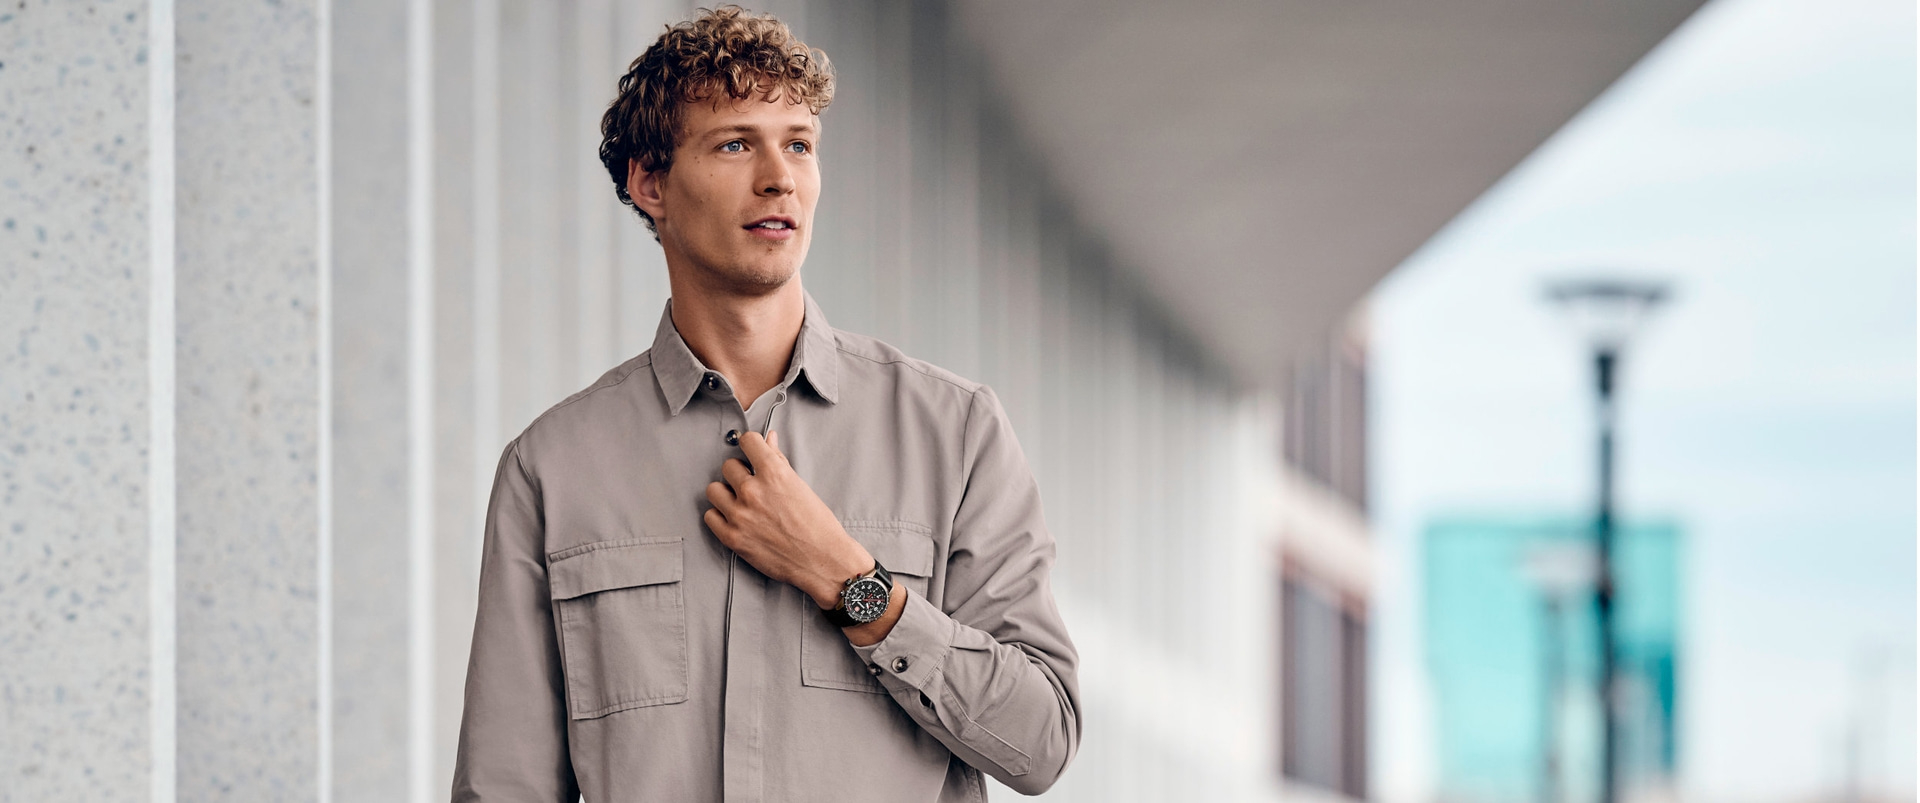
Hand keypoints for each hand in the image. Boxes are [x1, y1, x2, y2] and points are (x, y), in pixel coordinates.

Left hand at [704, 430, 872, 608]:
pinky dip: (720, 516)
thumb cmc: (817, 525)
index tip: (753, 452)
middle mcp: (753, 492)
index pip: (747, 440)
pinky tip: (735, 518)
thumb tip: (769, 439)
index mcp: (774, 474)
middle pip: (728, 466)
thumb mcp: (800, 486)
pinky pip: (710, 516)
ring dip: (726, 493)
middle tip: (752, 485)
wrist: (822, 561)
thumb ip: (779, 460)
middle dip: (740, 473)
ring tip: (741, 502)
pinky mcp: (732, 537)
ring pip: (714, 490)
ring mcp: (740, 515)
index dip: (751, 445)